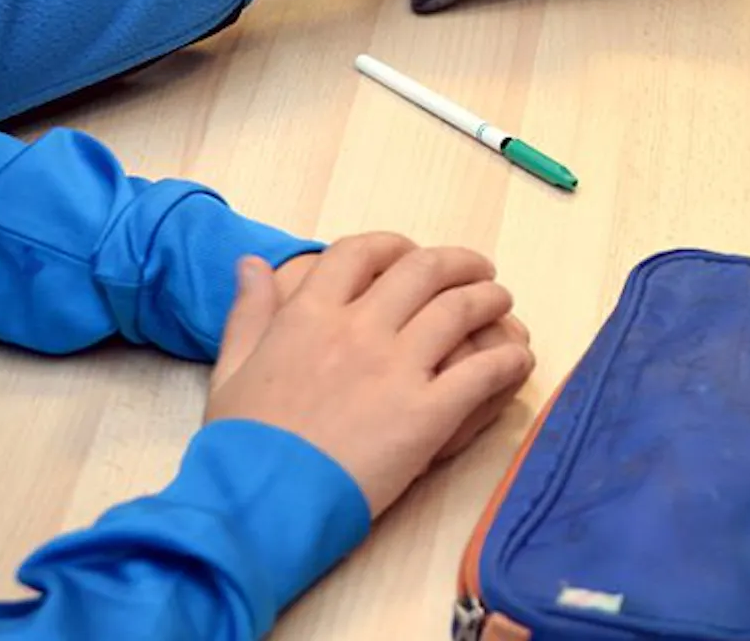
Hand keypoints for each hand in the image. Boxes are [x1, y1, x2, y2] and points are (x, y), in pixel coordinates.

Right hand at [206, 235, 535, 517]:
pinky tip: (518, 359)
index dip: (394, 245)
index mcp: (308, 316)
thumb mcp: (230, 370)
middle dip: (459, 263)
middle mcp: (358, 329)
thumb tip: (252, 263)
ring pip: (461, 309)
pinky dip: (509, 359)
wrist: (258, 504)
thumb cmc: (241, 446)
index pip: (360, 253)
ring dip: (490, 298)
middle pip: (424, 270)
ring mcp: (396, 369)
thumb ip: (248, 313)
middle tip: (479, 271)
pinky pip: (484, 371)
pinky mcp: (428, 412)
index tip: (411, 253)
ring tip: (502, 302)